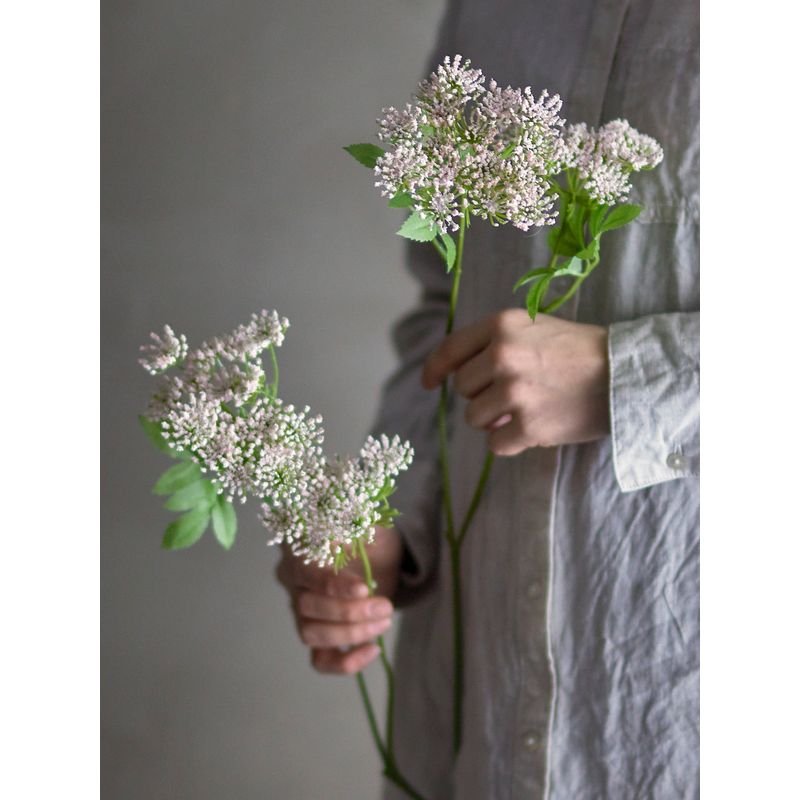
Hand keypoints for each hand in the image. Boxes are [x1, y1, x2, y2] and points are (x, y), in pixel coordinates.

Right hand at [275, 526, 402, 674]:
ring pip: (310, 633)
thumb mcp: (370, 528)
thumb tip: (348, 536)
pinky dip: (345, 663)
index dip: (333, 585)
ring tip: (383, 621)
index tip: (363, 588)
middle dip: (348, 612)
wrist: (380, 559)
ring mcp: (302, 612)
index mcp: (300, 552)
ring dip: (350, 633)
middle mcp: (294, 583)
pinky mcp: (318, 637)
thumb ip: (359, 529)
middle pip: (306, 606)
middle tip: (384, 606)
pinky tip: (373, 649)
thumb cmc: (369, 540)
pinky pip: (320, 660)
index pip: (306, 572)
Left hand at [422, 309, 609, 455]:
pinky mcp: (529, 426)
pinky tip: (532, 429)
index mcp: (502, 326)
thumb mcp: (534, 327)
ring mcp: (515, 392)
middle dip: (481, 395)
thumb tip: (454, 376)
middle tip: (512, 393)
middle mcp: (503, 356)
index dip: (435, 369)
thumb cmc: (579, 350)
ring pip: (474, 418)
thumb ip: (494, 343)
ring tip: (525, 409)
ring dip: (493, 420)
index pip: (451, 349)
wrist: (626, 375)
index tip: (428, 383)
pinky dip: (510, 442)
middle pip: (463, 388)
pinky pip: (495, 444)